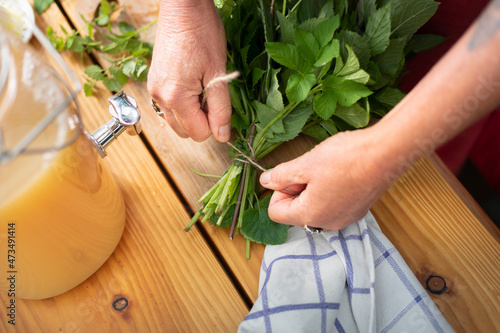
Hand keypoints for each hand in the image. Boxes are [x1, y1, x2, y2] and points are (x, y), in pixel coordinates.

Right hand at [147, 0, 230, 141]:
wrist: (183, 7)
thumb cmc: (202, 33)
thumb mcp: (218, 72)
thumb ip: (221, 108)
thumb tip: (222, 135)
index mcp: (176, 97)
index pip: (198, 133)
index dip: (215, 124)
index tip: (221, 105)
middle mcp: (160, 97)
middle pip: (185, 131)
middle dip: (203, 120)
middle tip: (213, 94)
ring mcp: (154, 90)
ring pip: (176, 121)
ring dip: (192, 114)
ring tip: (202, 88)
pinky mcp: (154, 82)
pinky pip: (169, 107)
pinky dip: (183, 104)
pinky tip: (192, 84)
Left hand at [259, 128, 396, 230]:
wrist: (386, 154)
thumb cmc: (347, 158)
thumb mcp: (305, 163)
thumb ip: (281, 175)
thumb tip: (265, 181)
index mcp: (310, 215)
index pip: (275, 213)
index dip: (278, 191)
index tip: (291, 174)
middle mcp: (327, 223)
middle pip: (295, 211)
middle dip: (296, 189)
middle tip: (309, 168)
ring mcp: (344, 218)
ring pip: (315, 207)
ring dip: (312, 189)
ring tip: (325, 169)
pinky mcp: (357, 210)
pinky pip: (332, 205)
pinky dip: (329, 190)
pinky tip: (340, 173)